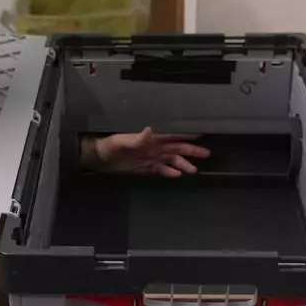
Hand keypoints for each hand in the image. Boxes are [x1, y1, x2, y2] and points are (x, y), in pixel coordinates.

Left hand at [83, 128, 210, 177]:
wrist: (100, 157)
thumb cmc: (109, 145)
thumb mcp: (122, 141)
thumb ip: (137, 137)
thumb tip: (149, 129)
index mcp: (151, 138)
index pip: (172, 135)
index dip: (186, 135)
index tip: (200, 134)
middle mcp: (154, 146)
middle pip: (177, 148)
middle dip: (191, 150)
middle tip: (206, 154)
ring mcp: (151, 157)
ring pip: (172, 160)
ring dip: (183, 164)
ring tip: (194, 170)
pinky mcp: (146, 167)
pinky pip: (162, 169)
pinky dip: (170, 172)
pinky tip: (178, 175)